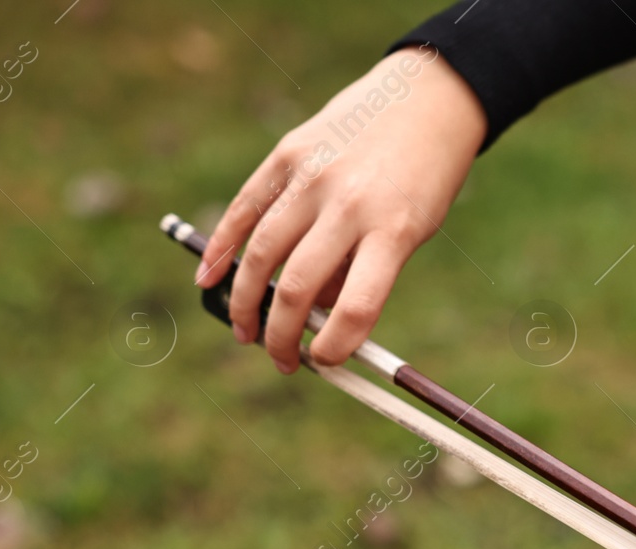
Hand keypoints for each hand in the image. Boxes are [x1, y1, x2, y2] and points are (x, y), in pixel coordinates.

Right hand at [196, 46, 486, 372]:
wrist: (427, 98)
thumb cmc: (424, 178)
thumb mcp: (412, 230)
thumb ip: (362, 267)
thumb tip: (315, 312)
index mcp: (394, 230)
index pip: (359, 306)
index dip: (336, 347)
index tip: (324, 364)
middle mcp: (350, 203)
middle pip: (301, 286)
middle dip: (283, 334)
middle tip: (280, 360)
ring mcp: (313, 176)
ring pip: (263, 251)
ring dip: (246, 300)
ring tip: (245, 331)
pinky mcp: (288, 153)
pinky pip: (245, 207)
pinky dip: (222, 246)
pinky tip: (208, 277)